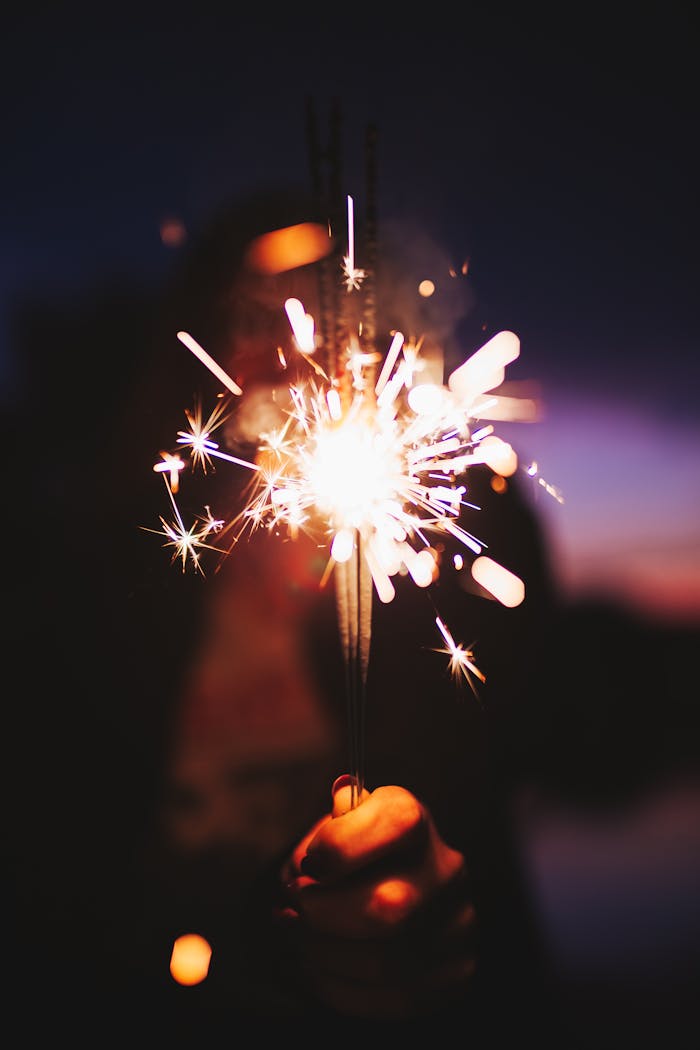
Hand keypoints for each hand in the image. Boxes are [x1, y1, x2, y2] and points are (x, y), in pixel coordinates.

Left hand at [279, 775, 476, 1019]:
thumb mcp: (336, 828)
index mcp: (417, 822)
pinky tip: (319, 968)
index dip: (340, 846)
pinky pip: (391, 999)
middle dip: (322, 916)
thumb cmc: (353, 855)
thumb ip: (321, 839)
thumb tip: (305, 870)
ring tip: (299, 940)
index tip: (310, 863)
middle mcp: (446, 870)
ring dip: (324, 956)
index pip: (396, 822)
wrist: (395, 887)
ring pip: (384, 962)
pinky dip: (340, 988)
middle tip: (291, 911)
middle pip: (387, 906)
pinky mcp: (455, 972)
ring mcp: (458, 925)